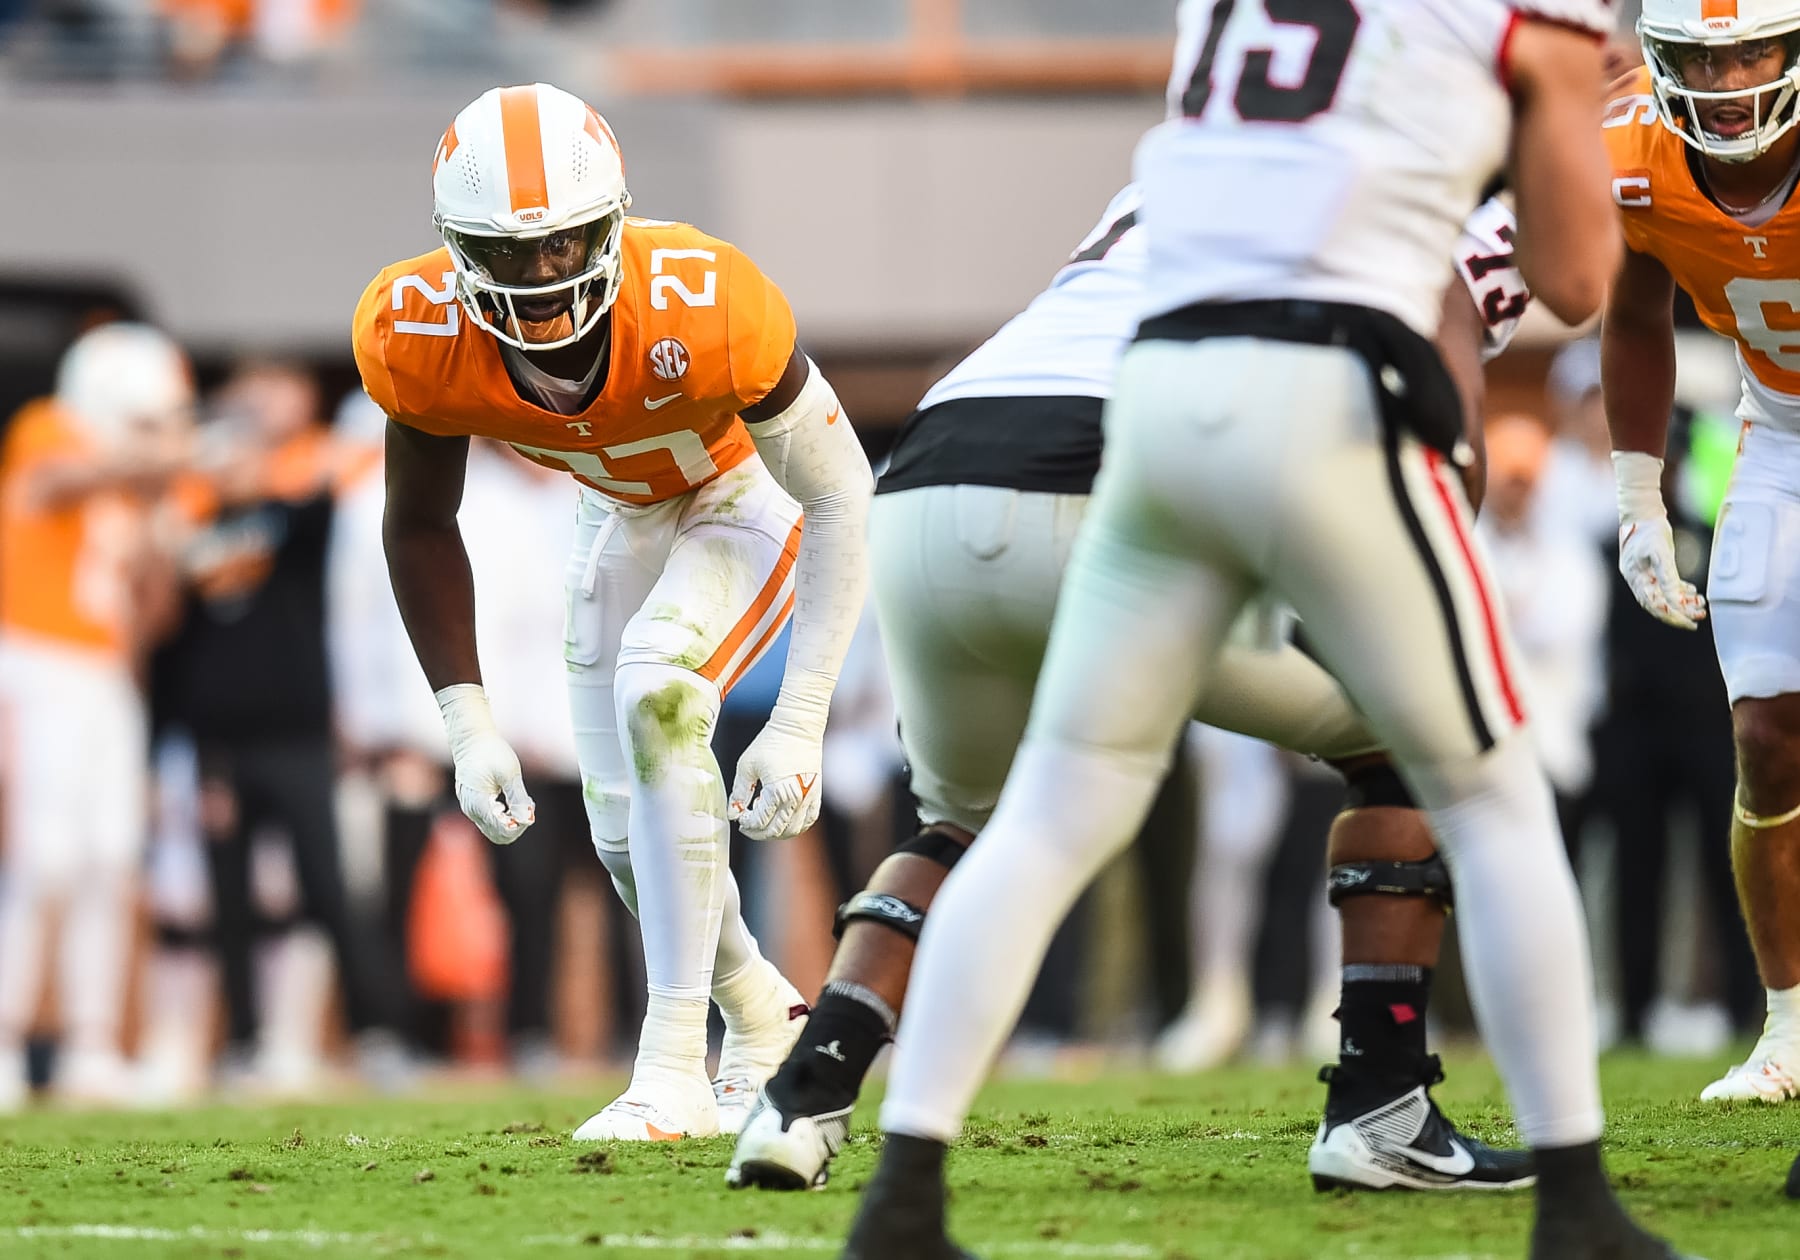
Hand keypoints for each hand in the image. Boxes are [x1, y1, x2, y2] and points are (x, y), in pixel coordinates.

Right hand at [436, 684, 535, 843]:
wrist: (472, 739)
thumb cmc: (491, 752)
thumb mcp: (509, 773)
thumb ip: (518, 798)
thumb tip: (527, 820)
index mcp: (478, 804)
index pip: (502, 831)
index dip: (520, 825)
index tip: (530, 808)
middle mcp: (472, 810)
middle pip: (499, 835)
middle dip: (518, 824)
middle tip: (529, 805)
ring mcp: (471, 809)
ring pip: (496, 829)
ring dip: (513, 820)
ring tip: (524, 800)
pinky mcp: (474, 806)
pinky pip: (492, 821)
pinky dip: (506, 815)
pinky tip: (514, 799)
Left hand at [729, 717, 823, 841]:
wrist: (798, 727)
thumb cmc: (770, 742)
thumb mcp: (747, 765)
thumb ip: (739, 792)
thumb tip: (732, 813)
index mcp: (778, 792)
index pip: (760, 822)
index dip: (746, 824)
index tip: (738, 816)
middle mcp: (796, 799)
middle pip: (776, 831)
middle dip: (758, 832)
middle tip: (747, 825)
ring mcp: (809, 798)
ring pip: (793, 830)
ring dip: (776, 831)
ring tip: (764, 819)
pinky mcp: (816, 794)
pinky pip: (808, 821)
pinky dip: (795, 826)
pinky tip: (783, 818)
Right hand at [1618, 517, 1705, 629]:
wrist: (1642, 513)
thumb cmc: (1648, 530)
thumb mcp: (1660, 552)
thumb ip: (1668, 577)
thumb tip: (1676, 601)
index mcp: (1635, 579)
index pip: (1654, 604)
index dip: (1672, 615)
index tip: (1689, 621)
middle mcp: (1638, 580)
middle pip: (1658, 605)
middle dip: (1678, 614)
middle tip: (1697, 619)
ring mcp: (1645, 575)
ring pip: (1663, 597)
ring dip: (1681, 603)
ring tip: (1700, 606)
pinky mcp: (1653, 568)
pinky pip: (1666, 586)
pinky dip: (1679, 592)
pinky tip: (1692, 593)